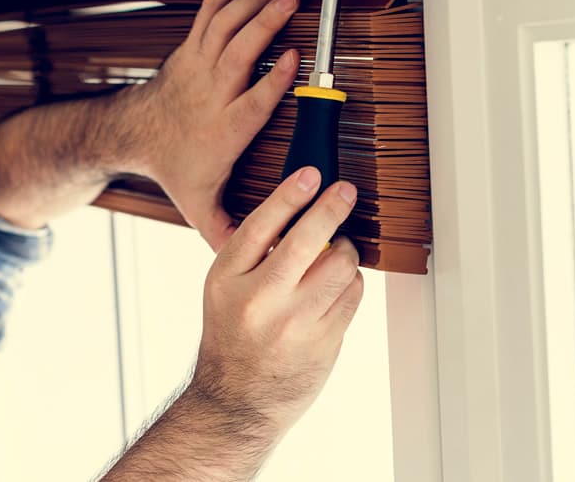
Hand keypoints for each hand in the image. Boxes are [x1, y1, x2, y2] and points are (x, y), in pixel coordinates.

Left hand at [124, 0, 300, 250]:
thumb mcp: (200, 204)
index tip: (293, 61)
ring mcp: (199, 65)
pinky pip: (212, 11)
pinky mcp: (192, 47)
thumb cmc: (174, 165)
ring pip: (225, 24)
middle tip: (292, 2)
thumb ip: (228, 230)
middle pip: (238, 52)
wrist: (135, 135)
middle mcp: (211, 92)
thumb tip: (257, 258)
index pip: (250, 103)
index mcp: (223, 129)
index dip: (271, 81)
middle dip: (264, 24)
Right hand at [192, 166, 363, 433]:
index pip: (261, 225)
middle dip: (332, 208)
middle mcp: (258, 299)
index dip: (289, 195)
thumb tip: (298, 215)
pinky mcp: (322, 341)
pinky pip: (352, 296)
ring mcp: (293, 322)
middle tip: (345, 192)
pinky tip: (338, 287)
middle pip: (307, 240)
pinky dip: (351, 284)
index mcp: (226, 280)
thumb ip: (251, 257)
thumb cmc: (231, 340)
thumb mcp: (223, 292)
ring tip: (337, 254)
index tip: (311, 174)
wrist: (236, 400)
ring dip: (345, 253)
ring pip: (339, 267)